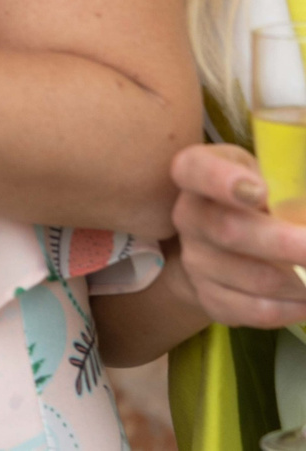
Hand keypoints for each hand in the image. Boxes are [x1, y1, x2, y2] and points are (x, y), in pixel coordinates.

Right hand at [168, 143, 305, 325]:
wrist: (227, 238)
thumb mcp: (272, 178)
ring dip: (302, 284)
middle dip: (286, 244)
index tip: (260, 191)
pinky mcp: (209, 296)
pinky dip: (292, 309)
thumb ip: (290, 192)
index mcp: (198, 172)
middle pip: (230, 231)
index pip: (196, 171)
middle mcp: (188, 215)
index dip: (223, 181)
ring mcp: (194, 259)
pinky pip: (255, 311)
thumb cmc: (260, 196)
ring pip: (253, 278)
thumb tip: (304, 218)